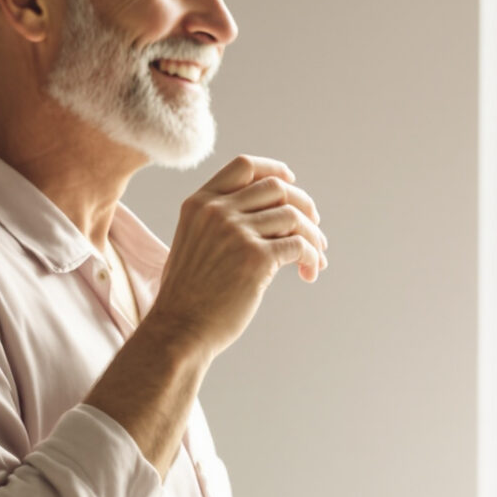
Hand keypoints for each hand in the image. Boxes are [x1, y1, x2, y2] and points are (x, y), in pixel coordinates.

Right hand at [142, 156, 328, 358]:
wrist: (178, 330)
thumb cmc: (187, 296)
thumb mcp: (193, 242)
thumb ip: (220, 221)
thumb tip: (271, 214)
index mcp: (199, 203)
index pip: (245, 166)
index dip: (275, 170)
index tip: (292, 182)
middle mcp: (217, 211)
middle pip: (277, 188)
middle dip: (303, 206)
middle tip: (315, 229)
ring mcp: (236, 232)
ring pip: (294, 216)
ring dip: (313, 236)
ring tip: (317, 258)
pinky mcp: (256, 258)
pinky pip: (299, 245)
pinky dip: (312, 257)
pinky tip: (309, 273)